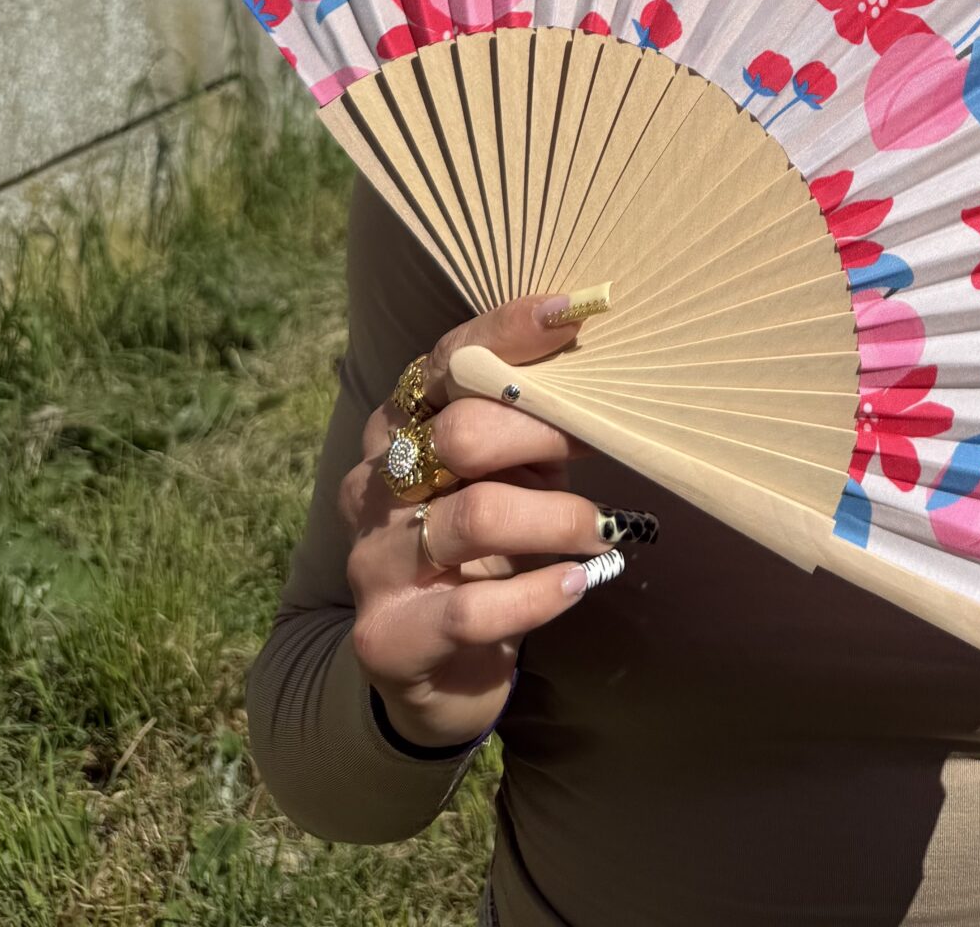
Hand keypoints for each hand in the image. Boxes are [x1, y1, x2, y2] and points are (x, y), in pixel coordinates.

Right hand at [342, 295, 616, 750]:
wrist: (436, 668)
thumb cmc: (490, 543)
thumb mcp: (512, 470)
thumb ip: (533, 421)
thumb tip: (606, 366)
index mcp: (400, 425)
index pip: (447, 361)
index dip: (508, 333)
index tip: (573, 312)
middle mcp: (375, 483)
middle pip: (461, 434)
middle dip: (542, 432)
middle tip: (600, 446)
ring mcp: (373, 559)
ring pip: (475, 516)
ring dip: (558, 519)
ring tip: (604, 528)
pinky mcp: (387, 635)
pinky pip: (475, 608)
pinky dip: (541, 592)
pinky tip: (579, 582)